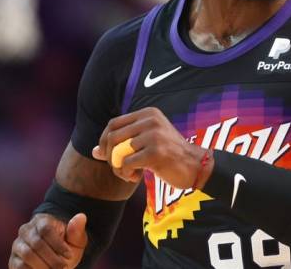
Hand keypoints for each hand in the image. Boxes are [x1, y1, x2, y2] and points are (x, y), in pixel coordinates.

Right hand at [9, 213, 87, 268]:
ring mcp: (17, 245)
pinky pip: (19, 266)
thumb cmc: (66, 245)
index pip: (46, 230)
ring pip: (27, 255)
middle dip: (52, 258)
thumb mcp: (75, 239)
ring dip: (44, 266)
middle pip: (37, 244)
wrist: (54, 257)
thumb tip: (81, 217)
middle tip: (64, 267)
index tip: (69, 255)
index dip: (58, 244)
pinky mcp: (13, 260)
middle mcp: (26, 230)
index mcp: (41, 221)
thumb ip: (77, 230)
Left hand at [92, 107, 208, 188]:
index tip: (105, 155)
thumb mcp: (147, 142)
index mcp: (149, 114)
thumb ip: (122, 143)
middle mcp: (151, 121)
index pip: (114, 124)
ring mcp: (154, 135)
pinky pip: (126, 164)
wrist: (195, 166)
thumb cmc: (169, 155)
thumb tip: (94, 151)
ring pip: (118, 152)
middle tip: (117, 168)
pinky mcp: (155, 152)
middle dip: (109, 156)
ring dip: (118, 168)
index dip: (104, 140)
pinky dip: (126, 174)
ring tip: (129, 174)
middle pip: (113, 137)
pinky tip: (136, 177)